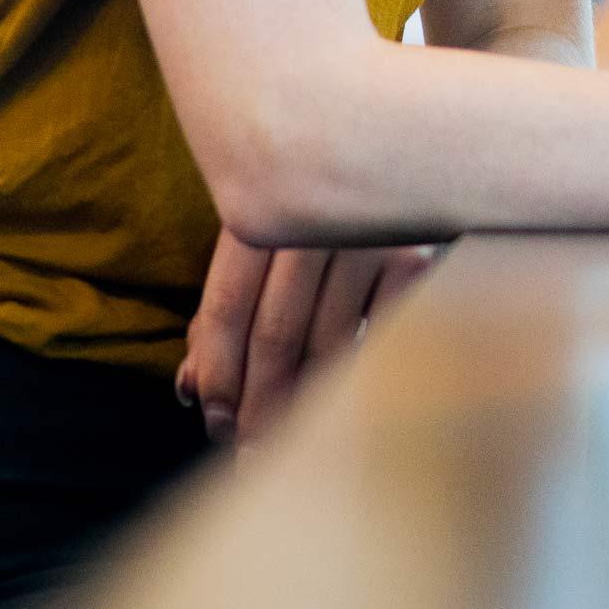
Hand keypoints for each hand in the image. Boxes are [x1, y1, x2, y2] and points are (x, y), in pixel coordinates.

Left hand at [174, 229, 440, 446]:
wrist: (405, 154)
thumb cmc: (318, 209)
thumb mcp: (265, 243)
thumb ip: (226, 309)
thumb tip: (189, 387)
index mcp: (263, 206)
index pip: (227, 306)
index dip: (216, 372)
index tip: (214, 421)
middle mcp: (314, 219)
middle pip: (275, 333)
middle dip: (256, 403)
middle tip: (247, 454)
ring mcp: (371, 238)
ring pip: (326, 344)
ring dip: (303, 403)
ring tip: (287, 444)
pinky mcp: (419, 259)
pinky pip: (377, 338)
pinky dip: (355, 377)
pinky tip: (340, 408)